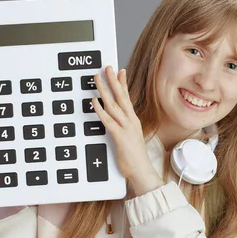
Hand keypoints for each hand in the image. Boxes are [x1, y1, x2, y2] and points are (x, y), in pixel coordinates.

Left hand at [92, 66, 162, 194]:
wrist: (141, 170)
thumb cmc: (134, 156)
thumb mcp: (130, 136)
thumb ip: (124, 126)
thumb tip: (117, 118)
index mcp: (133, 120)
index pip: (128, 97)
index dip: (123, 83)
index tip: (119, 70)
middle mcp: (130, 121)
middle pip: (121, 96)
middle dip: (113, 80)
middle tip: (107, 67)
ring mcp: (125, 128)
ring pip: (114, 105)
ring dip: (105, 90)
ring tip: (98, 78)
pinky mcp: (120, 136)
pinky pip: (109, 120)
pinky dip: (101, 110)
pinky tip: (94, 102)